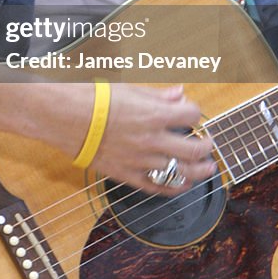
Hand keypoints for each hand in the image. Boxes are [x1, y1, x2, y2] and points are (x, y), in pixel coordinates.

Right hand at [93, 84, 216, 193]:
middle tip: (209, 144)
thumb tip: (179, 94)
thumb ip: (159, 95)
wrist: (68, 119)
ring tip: (207, 168)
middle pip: (194, 150)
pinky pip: (157, 187)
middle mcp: (152, 140)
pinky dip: (174, 188)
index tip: (193, 114)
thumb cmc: (96, 100)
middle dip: (207, 147)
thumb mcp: (131, 90)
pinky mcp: (128, 175)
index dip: (196, 113)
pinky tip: (183, 185)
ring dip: (199, 171)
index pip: (191, 115)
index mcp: (154, 115)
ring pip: (180, 172)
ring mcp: (141, 160)